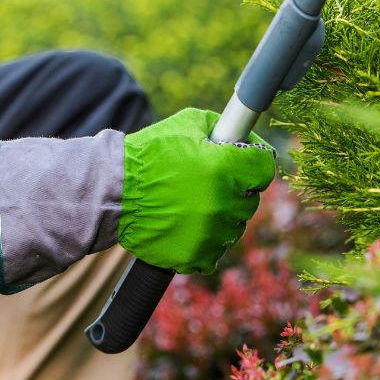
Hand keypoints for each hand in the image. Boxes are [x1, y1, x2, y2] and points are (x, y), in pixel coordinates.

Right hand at [0, 108, 274, 292]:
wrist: (113, 192)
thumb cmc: (151, 154)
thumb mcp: (188, 123)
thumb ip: (222, 127)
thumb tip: (244, 136)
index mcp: (226, 168)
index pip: (266, 166)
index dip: (256, 161)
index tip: (246, 162)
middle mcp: (223, 202)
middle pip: (251, 198)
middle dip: (237, 188)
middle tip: (213, 181)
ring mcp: (211, 233)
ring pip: (235, 225)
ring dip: (223, 215)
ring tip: (196, 203)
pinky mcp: (196, 255)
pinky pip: (216, 251)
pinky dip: (207, 240)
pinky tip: (190, 225)